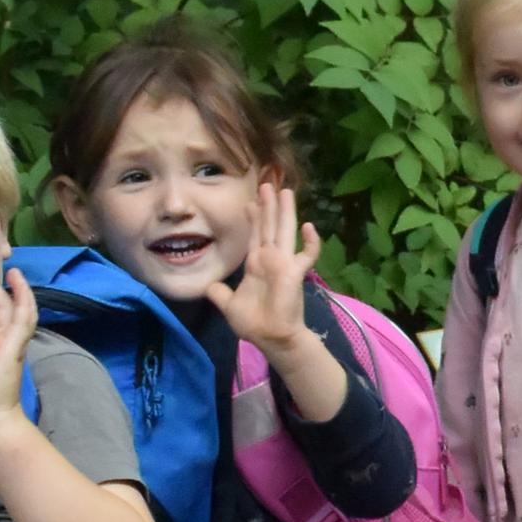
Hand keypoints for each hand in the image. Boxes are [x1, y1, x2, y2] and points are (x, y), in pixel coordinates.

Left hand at [204, 181, 324, 352]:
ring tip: (284, 191)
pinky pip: (307, 254)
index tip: (250, 201)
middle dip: (268, 205)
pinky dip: (311, 242)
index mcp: (256, 264)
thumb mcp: (229, 305)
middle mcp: (270, 259)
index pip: (254, 235)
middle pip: (269, 226)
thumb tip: (209, 286)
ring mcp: (284, 263)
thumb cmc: (254, 323)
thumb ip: (220, 293)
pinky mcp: (295, 272)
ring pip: (285, 231)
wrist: (271, 338)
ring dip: (285, 211)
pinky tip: (309, 227)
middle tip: (267, 183)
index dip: (253, 218)